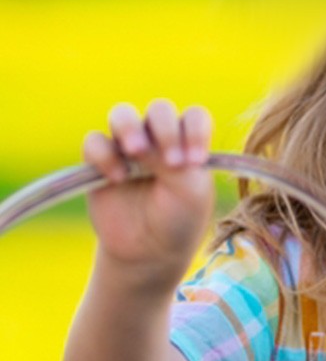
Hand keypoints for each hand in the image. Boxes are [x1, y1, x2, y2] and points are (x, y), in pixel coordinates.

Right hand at [82, 99, 214, 290]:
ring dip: (129, 127)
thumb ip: (176, 161)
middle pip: (160, 110)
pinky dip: (104, 155)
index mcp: (189, 143)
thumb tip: (144, 141)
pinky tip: (117, 178)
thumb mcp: (190, 192)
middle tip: (171, 163)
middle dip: (165, 129)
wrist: (150, 251)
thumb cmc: (179, 219)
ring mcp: (128, 147)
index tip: (196, 160)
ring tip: (137, 152)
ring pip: (122, 114)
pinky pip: (94, 141)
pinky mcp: (99, 161)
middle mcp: (159, 139)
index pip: (194, 117)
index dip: (195, 131)